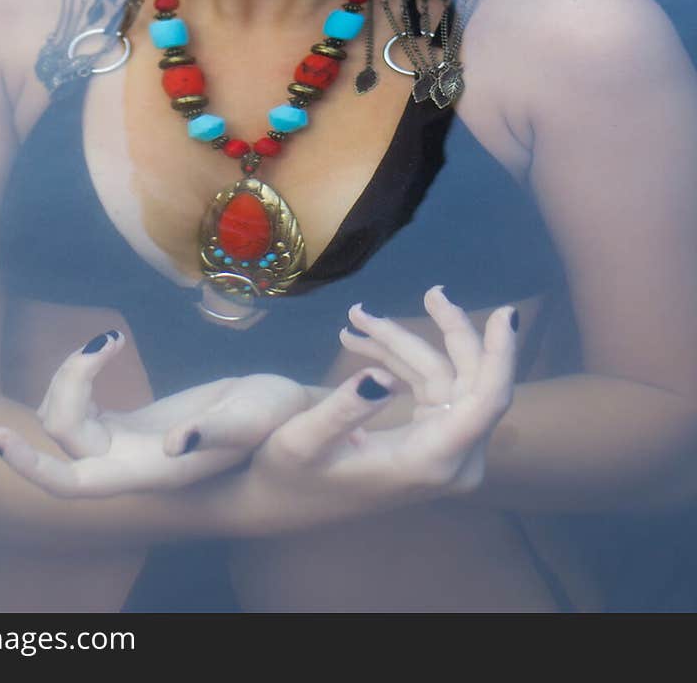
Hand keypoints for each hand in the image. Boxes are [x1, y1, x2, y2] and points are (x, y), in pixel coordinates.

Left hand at [0, 329, 310, 497]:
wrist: (288, 417)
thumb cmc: (278, 419)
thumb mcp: (255, 417)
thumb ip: (216, 432)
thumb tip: (175, 446)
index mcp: (151, 473)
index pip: (73, 486)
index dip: (32, 467)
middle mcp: (130, 465)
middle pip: (61, 439)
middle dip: (54, 395)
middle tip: (90, 348)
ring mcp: (126, 445)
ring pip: (67, 419)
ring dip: (72, 377)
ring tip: (110, 342)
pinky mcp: (130, 424)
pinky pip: (84, 404)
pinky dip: (84, 374)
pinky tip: (110, 345)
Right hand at [187, 287, 518, 534]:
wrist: (284, 499)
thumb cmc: (289, 474)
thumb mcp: (304, 441)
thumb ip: (344, 411)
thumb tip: (380, 377)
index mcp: (429, 461)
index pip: (486, 403)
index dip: (501, 355)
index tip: (507, 312)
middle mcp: (449, 460)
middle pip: (471, 380)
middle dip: (448, 331)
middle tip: (429, 292)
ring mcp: (443, 451)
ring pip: (447, 376)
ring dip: (406, 343)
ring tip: (358, 317)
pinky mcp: (432, 439)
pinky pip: (431, 386)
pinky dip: (400, 359)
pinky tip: (361, 339)